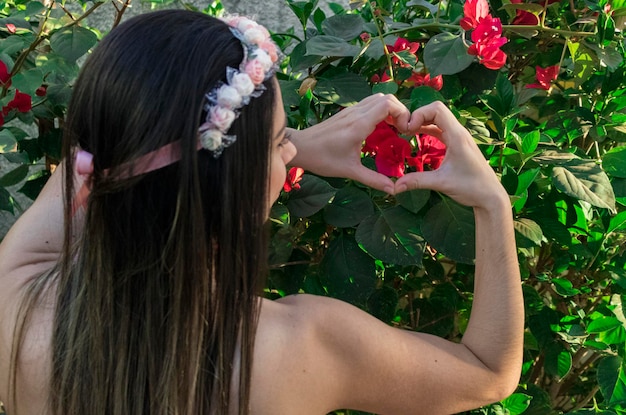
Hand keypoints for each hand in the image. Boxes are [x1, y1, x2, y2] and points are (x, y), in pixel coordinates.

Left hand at [288, 94, 409, 193]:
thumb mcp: (350, 171)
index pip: (388, 104)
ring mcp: (351, 110)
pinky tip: (378, 129)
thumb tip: (393, 190)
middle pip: (386, 98)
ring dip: (390, 110)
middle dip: (400, 111)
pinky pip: (369, 104)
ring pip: (378, 98)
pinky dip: (380, 111)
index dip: (402, 113)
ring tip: (393, 128)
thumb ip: (373, 179)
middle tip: (401, 130)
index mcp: (359, 124)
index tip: (404, 130)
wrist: (300, 147)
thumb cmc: (323, 159)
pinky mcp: (346, 112)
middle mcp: (356, 113)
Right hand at [395, 101, 508, 208]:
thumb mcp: (441, 183)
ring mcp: (459, 137)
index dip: (419, 114)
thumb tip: (395, 186)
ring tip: (407, 132)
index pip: (437, 109)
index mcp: (457, 136)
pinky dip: (428, 129)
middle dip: (418, 116)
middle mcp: (459, 132)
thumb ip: (417, 181)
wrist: (490, 196)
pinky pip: (441, 129)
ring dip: (422, 122)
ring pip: (438, 119)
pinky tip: (417, 137)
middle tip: (404, 130)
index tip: (407, 129)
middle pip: (436, 110)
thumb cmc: (471, 188)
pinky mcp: (458, 144)